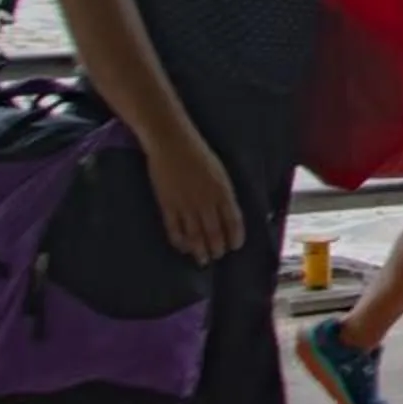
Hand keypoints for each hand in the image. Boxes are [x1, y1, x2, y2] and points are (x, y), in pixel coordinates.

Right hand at [141, 130, 244, 264]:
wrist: (172, 143)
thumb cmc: (198, 154)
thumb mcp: (219, 173)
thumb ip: (224, 194)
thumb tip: (228, 213)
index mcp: (223, 191)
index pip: (233, 222)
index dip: (235, 237)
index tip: (235, 246)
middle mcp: (206, 201)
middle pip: (214, 233)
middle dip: (217, 248)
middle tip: (217, 256)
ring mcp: (186, 204)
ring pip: (195, 236)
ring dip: (200, 250)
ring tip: (203, 260)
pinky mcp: (167, 205)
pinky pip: (174, 230)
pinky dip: (180, 242)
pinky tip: (184, 248)